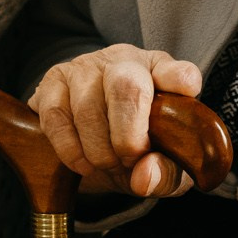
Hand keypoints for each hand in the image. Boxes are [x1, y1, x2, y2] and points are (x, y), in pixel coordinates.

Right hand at [29, 44, 202, 197]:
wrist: (89, 139)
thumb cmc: (134, 143)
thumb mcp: (159, 163)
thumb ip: (165, 173)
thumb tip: (144, 176)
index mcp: (161, 75)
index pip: (178, 70)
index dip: (179, 79)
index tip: (184, 91)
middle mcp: (125, 61)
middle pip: (126, 86)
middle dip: (128, 136)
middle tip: (129, 161)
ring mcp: (86, 67)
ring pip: (88, 106)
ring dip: (98, 150)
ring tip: (107, 164)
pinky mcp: (53, 81)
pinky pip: (56, 116)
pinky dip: (70, 149)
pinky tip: (83, 163)